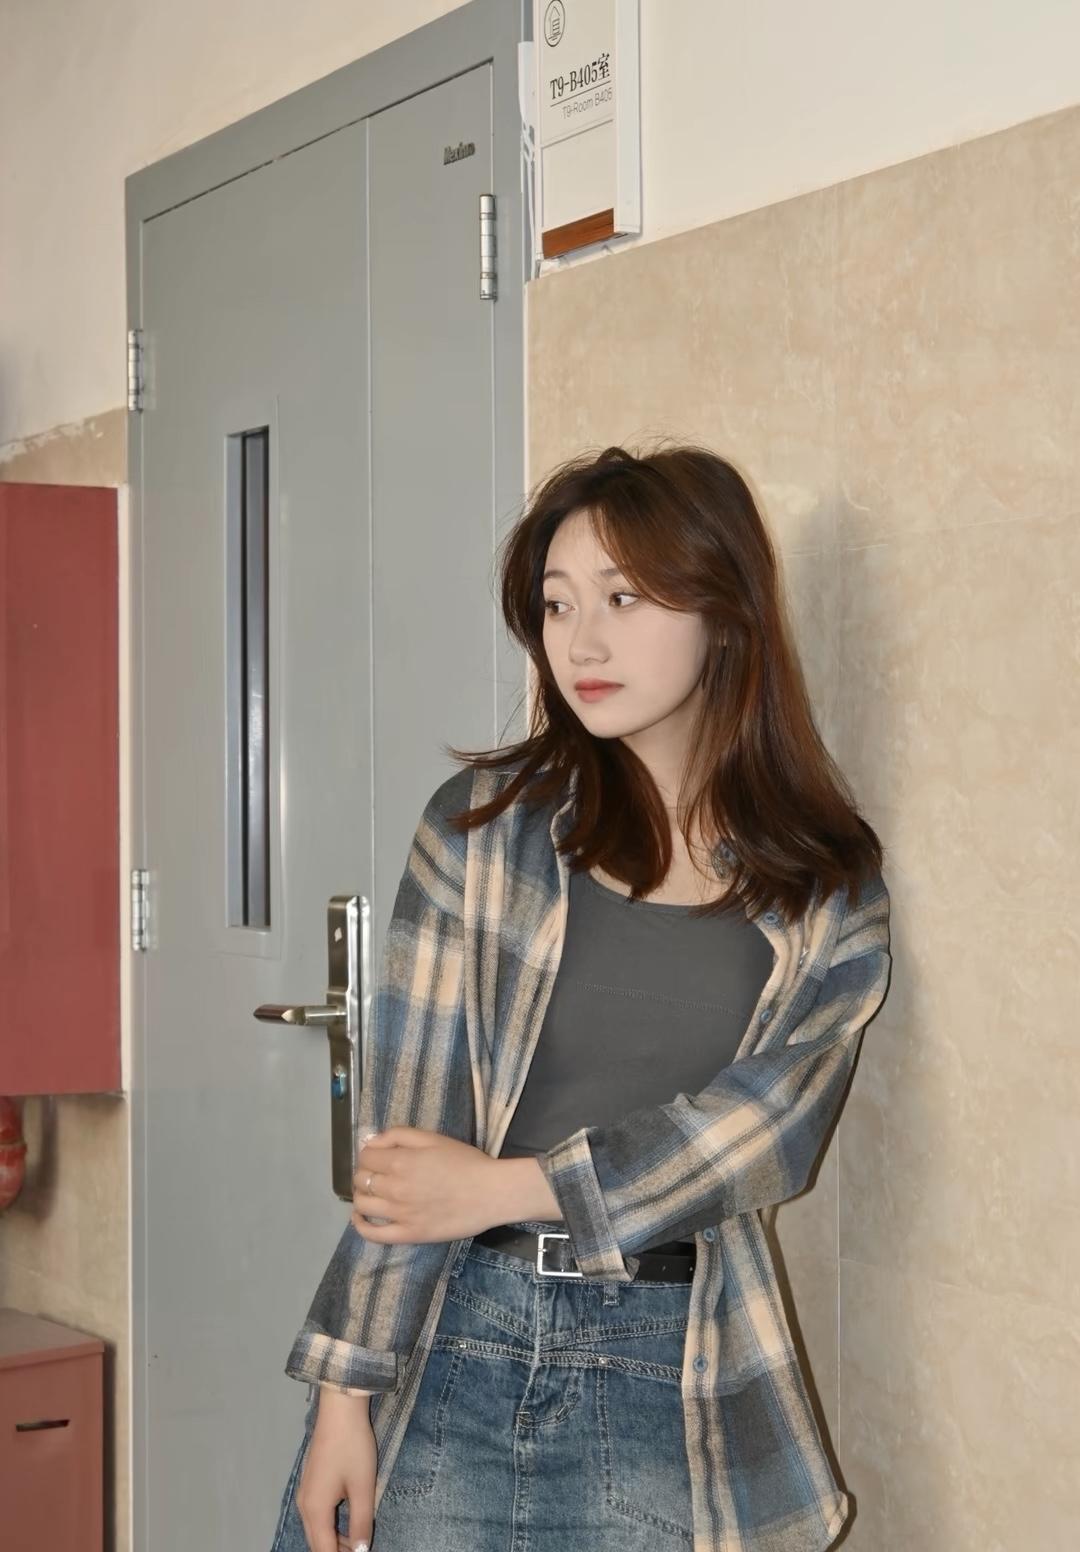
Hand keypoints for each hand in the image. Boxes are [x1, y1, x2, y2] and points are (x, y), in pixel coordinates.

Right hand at [296, 1389, 375, 1551]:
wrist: (339, 1410)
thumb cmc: (353, 1447)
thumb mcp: (363, 1487)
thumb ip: (361, 1523)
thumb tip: (360, 1551)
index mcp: (315, 1510)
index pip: (324, 1550)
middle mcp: (304, 1506)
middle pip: (317, 1543)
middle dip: (336, 1551)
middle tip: (360, 1549)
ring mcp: (304, 1493)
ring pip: (316, 1529)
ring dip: (334, 1539)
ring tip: (357, 1539)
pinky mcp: (310, 1483)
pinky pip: (316, 1515)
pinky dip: (329, 1525)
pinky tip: (346, 1520)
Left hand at [351, 1127, 509, 1242]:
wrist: (491, 1193)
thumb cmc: (465, 1162)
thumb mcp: (433, 1138)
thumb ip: (399, 1135)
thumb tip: (371, 1142)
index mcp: (400, 1161)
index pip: (365, 1157)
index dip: (369, 1154)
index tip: (378, 1156)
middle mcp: (394, 1188)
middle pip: (361, 1179)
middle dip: (365, 1172)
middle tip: (379, 1173)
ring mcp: (399, 1214)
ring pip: (362, 1205)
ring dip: (361, 1195)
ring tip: (372, 1192)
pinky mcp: (408, 1235)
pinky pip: (373, 1234)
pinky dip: (360, 1225)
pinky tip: (361, 1217)